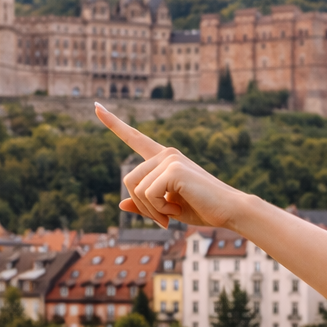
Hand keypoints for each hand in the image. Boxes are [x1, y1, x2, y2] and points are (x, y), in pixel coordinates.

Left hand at [96, 102, 247, 228]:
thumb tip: (121, 204)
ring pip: (137, 190)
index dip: (113, 123)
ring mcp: (170, 159)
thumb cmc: (203, 209)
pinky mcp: (174, 168)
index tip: (96, 106)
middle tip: (164, 220)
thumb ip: (145, 205)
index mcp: (164, 159)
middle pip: (129, 181)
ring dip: (151, 210)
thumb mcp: (167, 209)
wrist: (230, 211)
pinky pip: (148, 195)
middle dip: (142, 207)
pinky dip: (159, 210)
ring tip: (173, 215)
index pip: (134, 138)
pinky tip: (176, 211)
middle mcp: (166, 154)